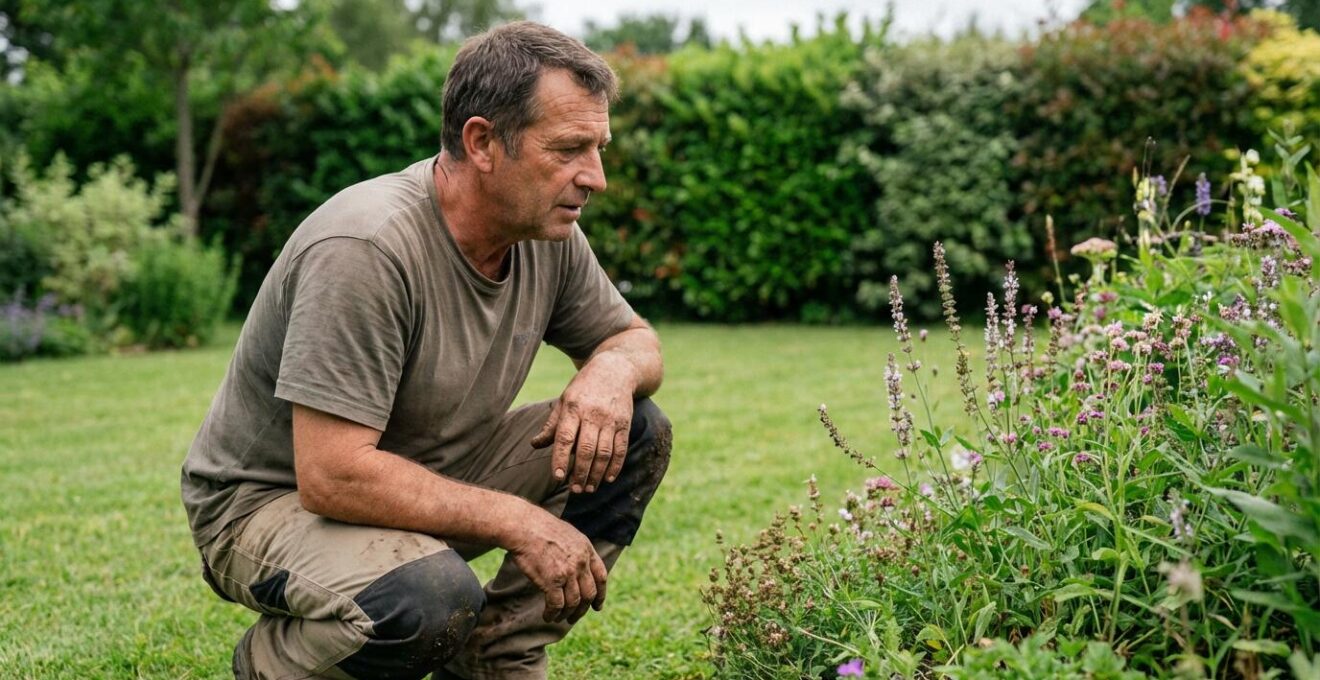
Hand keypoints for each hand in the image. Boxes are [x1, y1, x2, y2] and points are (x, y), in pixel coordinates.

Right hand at [508, 509, 607, 622]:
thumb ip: (577, 551)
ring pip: (573, 603)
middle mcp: (581, 562)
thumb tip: (579, 567)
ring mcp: (568, 572)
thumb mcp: (569, 534)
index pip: (601, 577)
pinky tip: (547, 616)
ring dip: (566, 614)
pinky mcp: (551, 581)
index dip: (600, 595)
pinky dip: (553, 614)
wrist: (524, 526)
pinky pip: (556, 605)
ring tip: (558, 618)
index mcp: (587, 549)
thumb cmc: (540, 528)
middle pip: (589, 594)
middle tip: (573, 617)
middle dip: (582, 610)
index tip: (597, 606)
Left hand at [531, 352, 634, 493]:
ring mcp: (610, 419)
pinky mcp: (625, 423)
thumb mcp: (564, 400)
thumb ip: (551, 425)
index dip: (561, 458)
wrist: (615, 370)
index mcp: (573, 408)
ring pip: (604, 452)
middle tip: (575, 489)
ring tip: (589, 488)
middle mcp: (592, 414)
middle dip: (580, 473)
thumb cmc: (584, 388)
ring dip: (596, 474)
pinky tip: (607, 478)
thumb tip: (534, 445)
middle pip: (586, 449)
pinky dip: (615, 466)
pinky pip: (620, 449)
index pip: (565, 437)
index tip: (557, 476)